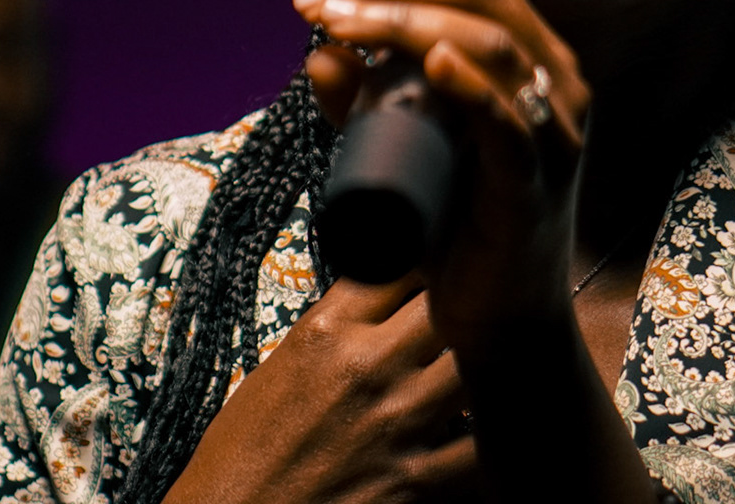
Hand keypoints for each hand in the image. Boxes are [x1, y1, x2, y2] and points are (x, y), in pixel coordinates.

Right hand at [162, 275, 475, 503]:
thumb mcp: (276, 368)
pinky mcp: (416, 479)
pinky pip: (483, 445)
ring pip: (479, 362)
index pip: (400, 262)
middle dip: (467, 299)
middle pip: (450, 301)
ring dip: (486, 358)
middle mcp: (365, 367)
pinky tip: (488, 424)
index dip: (428, 256)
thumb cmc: (242, 456)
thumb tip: (383, 302)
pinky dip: (492, 432)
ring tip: (487, 360)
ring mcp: (397, 421)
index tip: (442, 258)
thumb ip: (335, 328)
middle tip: (477, 305)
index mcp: (325, 332)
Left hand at [294, 0, 592, 344]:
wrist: (500, 317)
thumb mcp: (409, 147)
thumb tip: (317, 54)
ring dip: (404, 24)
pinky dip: (472, 89)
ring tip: (340, 26)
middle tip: (319, 4)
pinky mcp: (536, 185)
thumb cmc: (460, 224)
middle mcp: (557, 81)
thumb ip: (365, 103)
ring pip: (490, 45)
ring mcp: (554, 132)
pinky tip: (435, 63)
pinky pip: (511, 126)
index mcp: (534, 57)